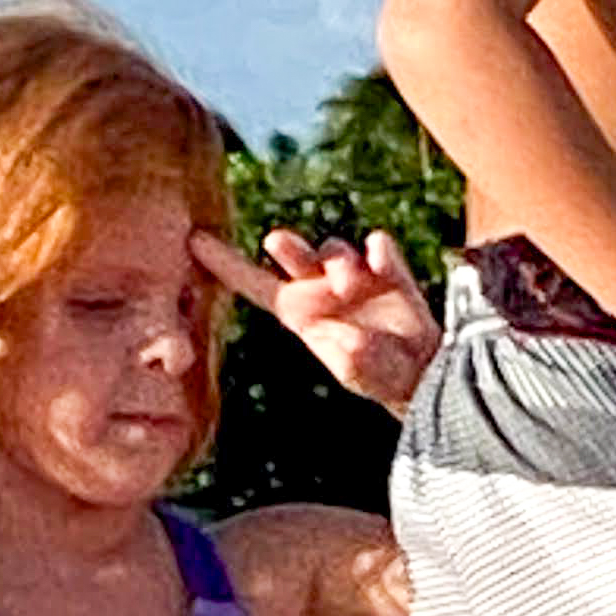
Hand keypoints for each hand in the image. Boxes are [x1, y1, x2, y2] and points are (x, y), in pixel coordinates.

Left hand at [195, 225, 439, 412]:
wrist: (421, 369)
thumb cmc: (379, 376)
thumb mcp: (360, 374)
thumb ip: (350, 356)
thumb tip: (343, 330)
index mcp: (301, 314)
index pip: (255, 285)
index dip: (226, 263)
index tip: (194, 240)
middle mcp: (321, 289)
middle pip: (293, 253)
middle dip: (286, 247)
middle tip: (276, 243)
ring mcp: (353, 275)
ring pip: (334, 248)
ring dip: (338, 261)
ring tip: (351, 284)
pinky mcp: (386, 268)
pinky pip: (377, 245)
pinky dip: (378, 251)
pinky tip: (381, 265)